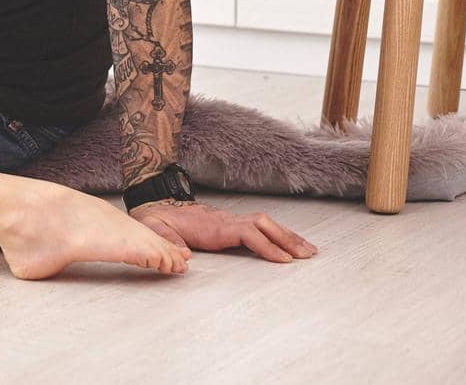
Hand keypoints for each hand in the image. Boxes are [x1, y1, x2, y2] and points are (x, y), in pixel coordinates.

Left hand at [129, 199, 317, 262]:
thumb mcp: (158, 232)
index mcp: (213, 226)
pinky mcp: (231, 223)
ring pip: (265, 224)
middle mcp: (226, 221)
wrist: (156, 206)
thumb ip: (170, 244)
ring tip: (309, 250)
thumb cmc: (159, 222)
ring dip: (287, 236)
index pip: (246, 233)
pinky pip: (260, 227)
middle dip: (287, 239)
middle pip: (263, 225)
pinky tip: (289, 243)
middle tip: (308, 255)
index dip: (265, 246)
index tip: (284, 259)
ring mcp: (230, 220)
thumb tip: (184, 258)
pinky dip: (278, 234)